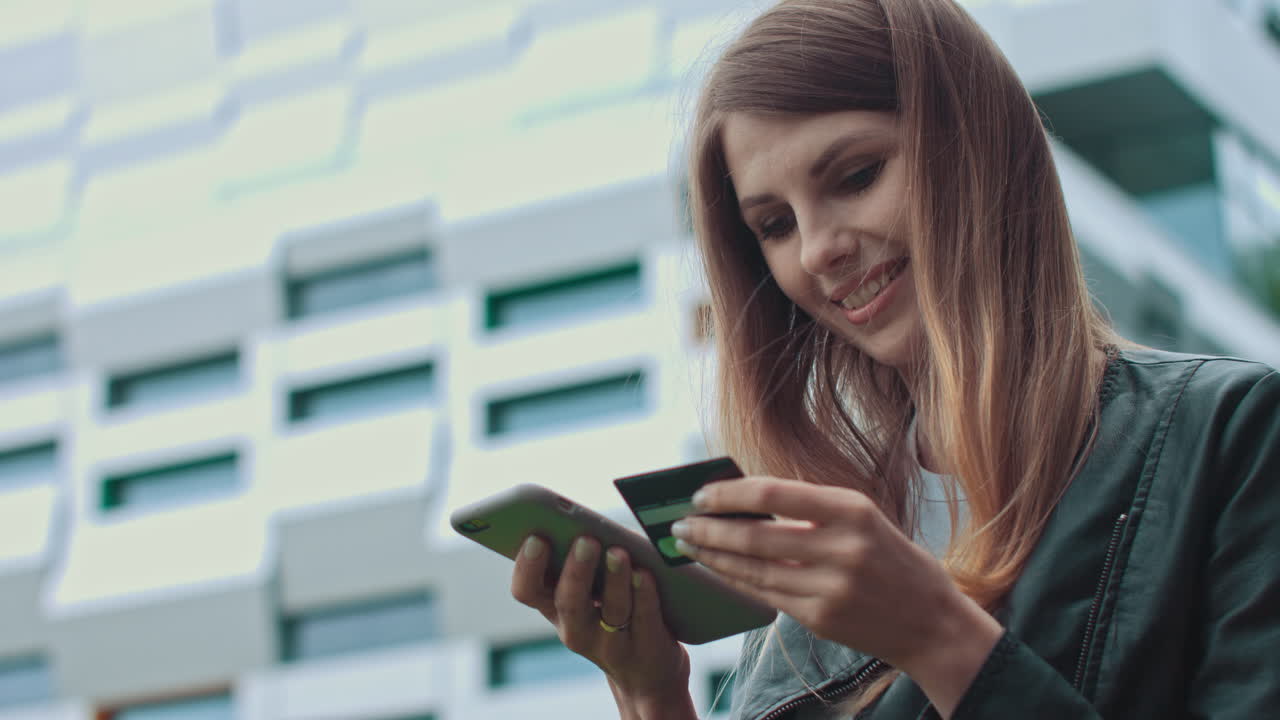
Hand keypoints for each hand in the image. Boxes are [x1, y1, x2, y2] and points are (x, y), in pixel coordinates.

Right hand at [510, 534, 694, 714]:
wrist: (647, 671)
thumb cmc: (612, 612)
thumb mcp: (589, 593)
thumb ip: (583, 562)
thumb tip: (589, 522)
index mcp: (554, 609)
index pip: (527, 591)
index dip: (527, 567)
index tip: (536, 537)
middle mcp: (576, 630)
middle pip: (569, 602)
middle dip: (576, 570)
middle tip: (586, 540)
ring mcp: (610, 644)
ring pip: (611, 610)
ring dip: (614, 579)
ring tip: (618, 551)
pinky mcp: (645, 649)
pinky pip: (644, 618)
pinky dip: (644, 594)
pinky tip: (645, 573)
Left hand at [671, 476, 1001, 716]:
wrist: (930, 621)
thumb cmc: (890, 558)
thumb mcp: (862, 518)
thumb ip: (809, 509)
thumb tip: (741, 499)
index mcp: (852, 510)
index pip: (773, 493)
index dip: (729, 493)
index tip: (701, 494)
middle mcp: (843, 548)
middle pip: (755, 535)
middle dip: (709, 529)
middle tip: (680, 524)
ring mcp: (831, 588)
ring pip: (753, 569)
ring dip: (713, 557)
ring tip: (688, 546)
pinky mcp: (820, 619)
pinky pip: (764, 595)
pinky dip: (734, 580)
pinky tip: (716, 570)